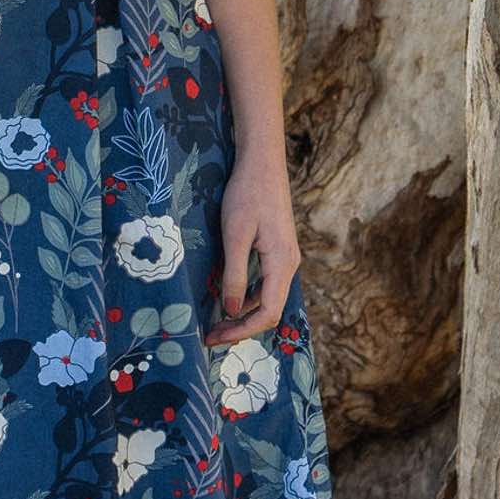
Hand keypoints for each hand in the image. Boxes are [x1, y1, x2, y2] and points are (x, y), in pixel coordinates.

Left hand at [203, 149, 300, 347]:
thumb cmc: (247, 194)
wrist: (262, 162)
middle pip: (269, 309)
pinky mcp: (277, 248)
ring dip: (244, 313)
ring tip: (215, 320)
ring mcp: (285, 256)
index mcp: (282, 263)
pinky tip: (227, 294)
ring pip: (267, 297)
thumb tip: (232, 312)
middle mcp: (289, 264)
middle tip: (210, 334)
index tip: (216, 337)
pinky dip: (248, 295)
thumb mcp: (235, 234)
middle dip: (241, 326)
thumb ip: (235, 275)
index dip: (242, 330)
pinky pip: (265, 282)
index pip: (268, 313)